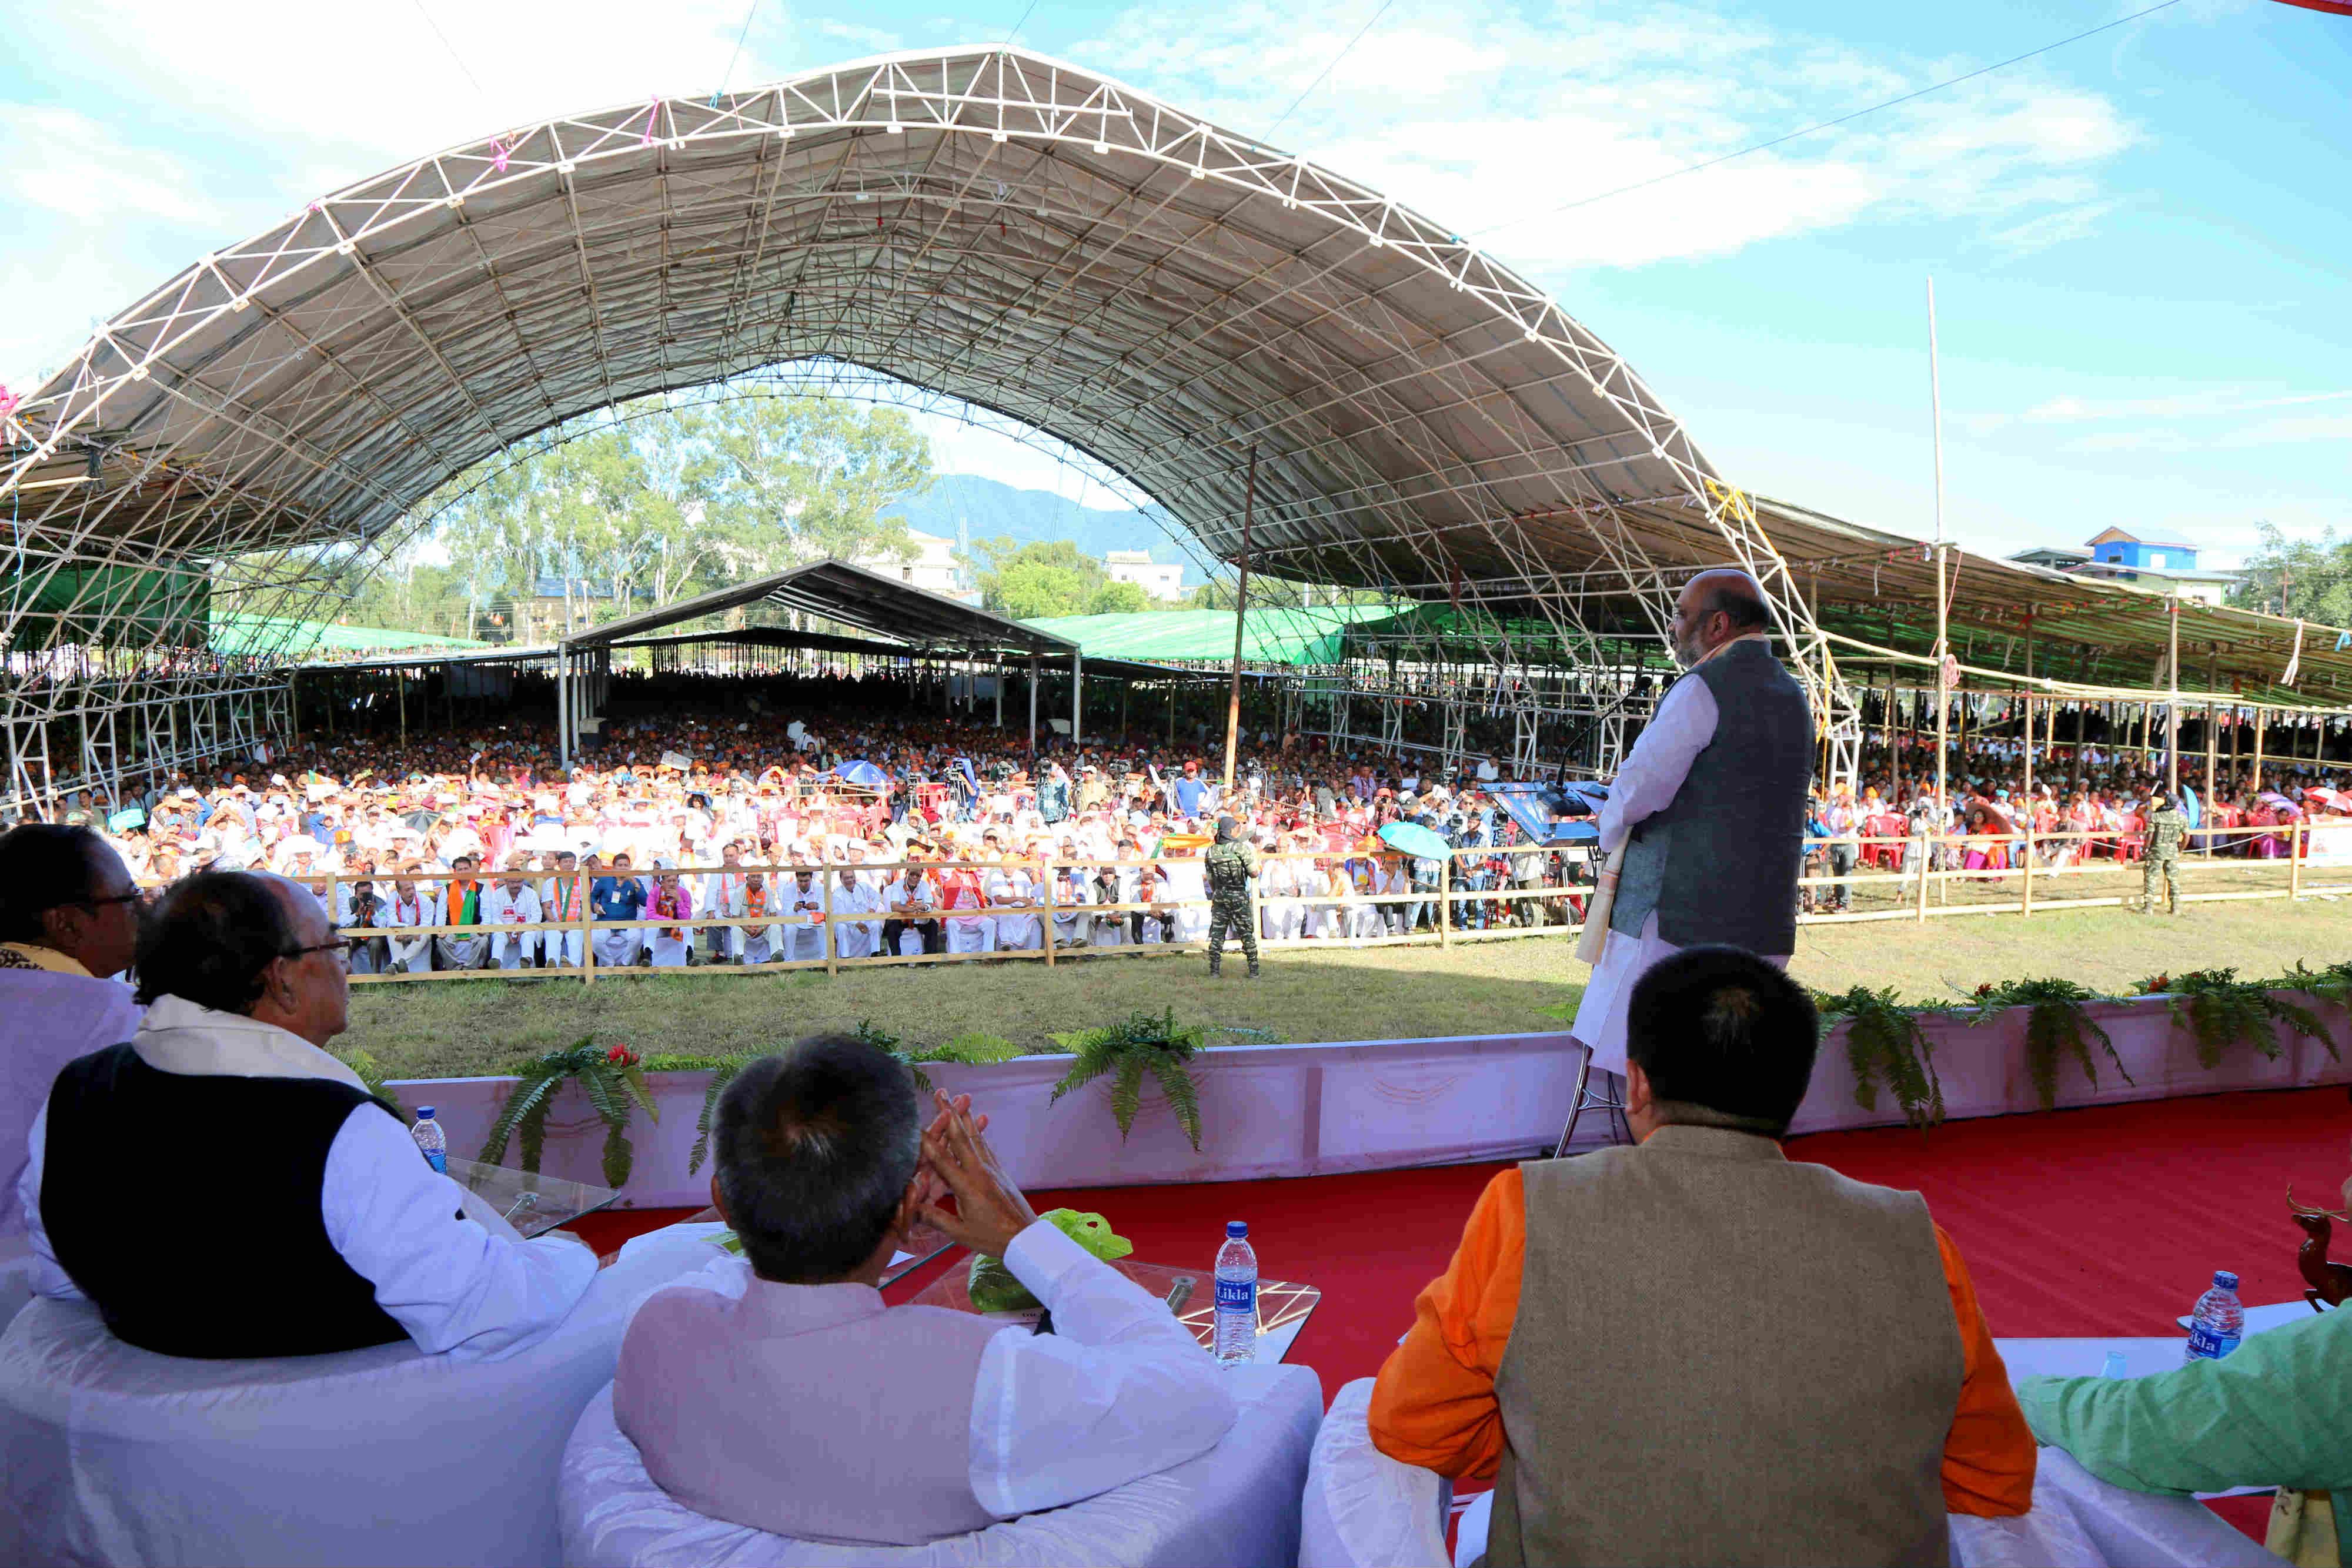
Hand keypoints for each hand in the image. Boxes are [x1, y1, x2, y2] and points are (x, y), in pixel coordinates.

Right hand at [916, 1092, 1033, 1258]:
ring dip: (965, 1118)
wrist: (1026, 1237)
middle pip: (961, 1138)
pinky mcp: (999, 1171)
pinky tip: (975, 1125)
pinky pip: (985, 1147)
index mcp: (967, 1186)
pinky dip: (978, 1133)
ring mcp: (991, 1169)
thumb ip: (936, 1219)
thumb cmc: (992, 1238)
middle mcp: (979, 1171)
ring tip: (960, 1099)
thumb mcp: (961, 1233)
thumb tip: (913, 1208)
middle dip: (949, 1113)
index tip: (915, 1122)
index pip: (942, 1160)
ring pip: (975, 1138)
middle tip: (941, 1093)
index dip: (927, 1141)